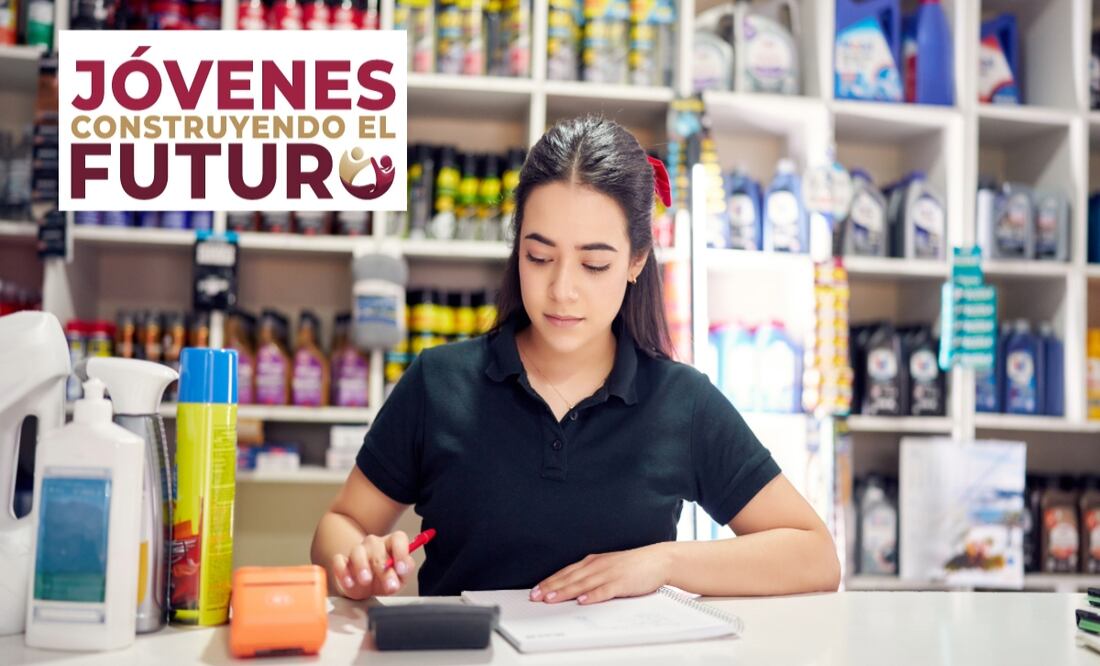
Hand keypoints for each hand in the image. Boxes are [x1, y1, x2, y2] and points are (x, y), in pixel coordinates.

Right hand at [331, 531, 417, 600]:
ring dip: (362, 566)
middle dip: (384, 569)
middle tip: (389, 585)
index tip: (402, 569)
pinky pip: (339, 561)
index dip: (401, 552)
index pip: (398, 538)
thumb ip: (406, 570)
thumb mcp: (401, 577)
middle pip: (378, 549)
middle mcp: (374, 544)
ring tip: (366, 580)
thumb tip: (405, 567)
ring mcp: (357, 551)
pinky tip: (350, 583)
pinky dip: (343, 572)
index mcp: (391, 544)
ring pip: (357, 552)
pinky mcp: (342, 562)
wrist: (365, 588)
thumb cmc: (385, 579)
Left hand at [529, 543, 672, 604]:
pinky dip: (592, 596)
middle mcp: (598, 566)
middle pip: (570, 578)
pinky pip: (604, 590)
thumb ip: (591, 574)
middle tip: (535, 596)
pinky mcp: (621, 582)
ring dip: (565, 591)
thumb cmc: (633, 565)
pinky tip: (583, 600)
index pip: (566, 572)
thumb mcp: (607, 566)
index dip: (549, 581)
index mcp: (593, 561)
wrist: (658, 560)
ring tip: (551, 599)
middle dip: (551, 588)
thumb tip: (572, 587)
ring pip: (582, 584)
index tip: (535, 590)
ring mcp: (609, 573)